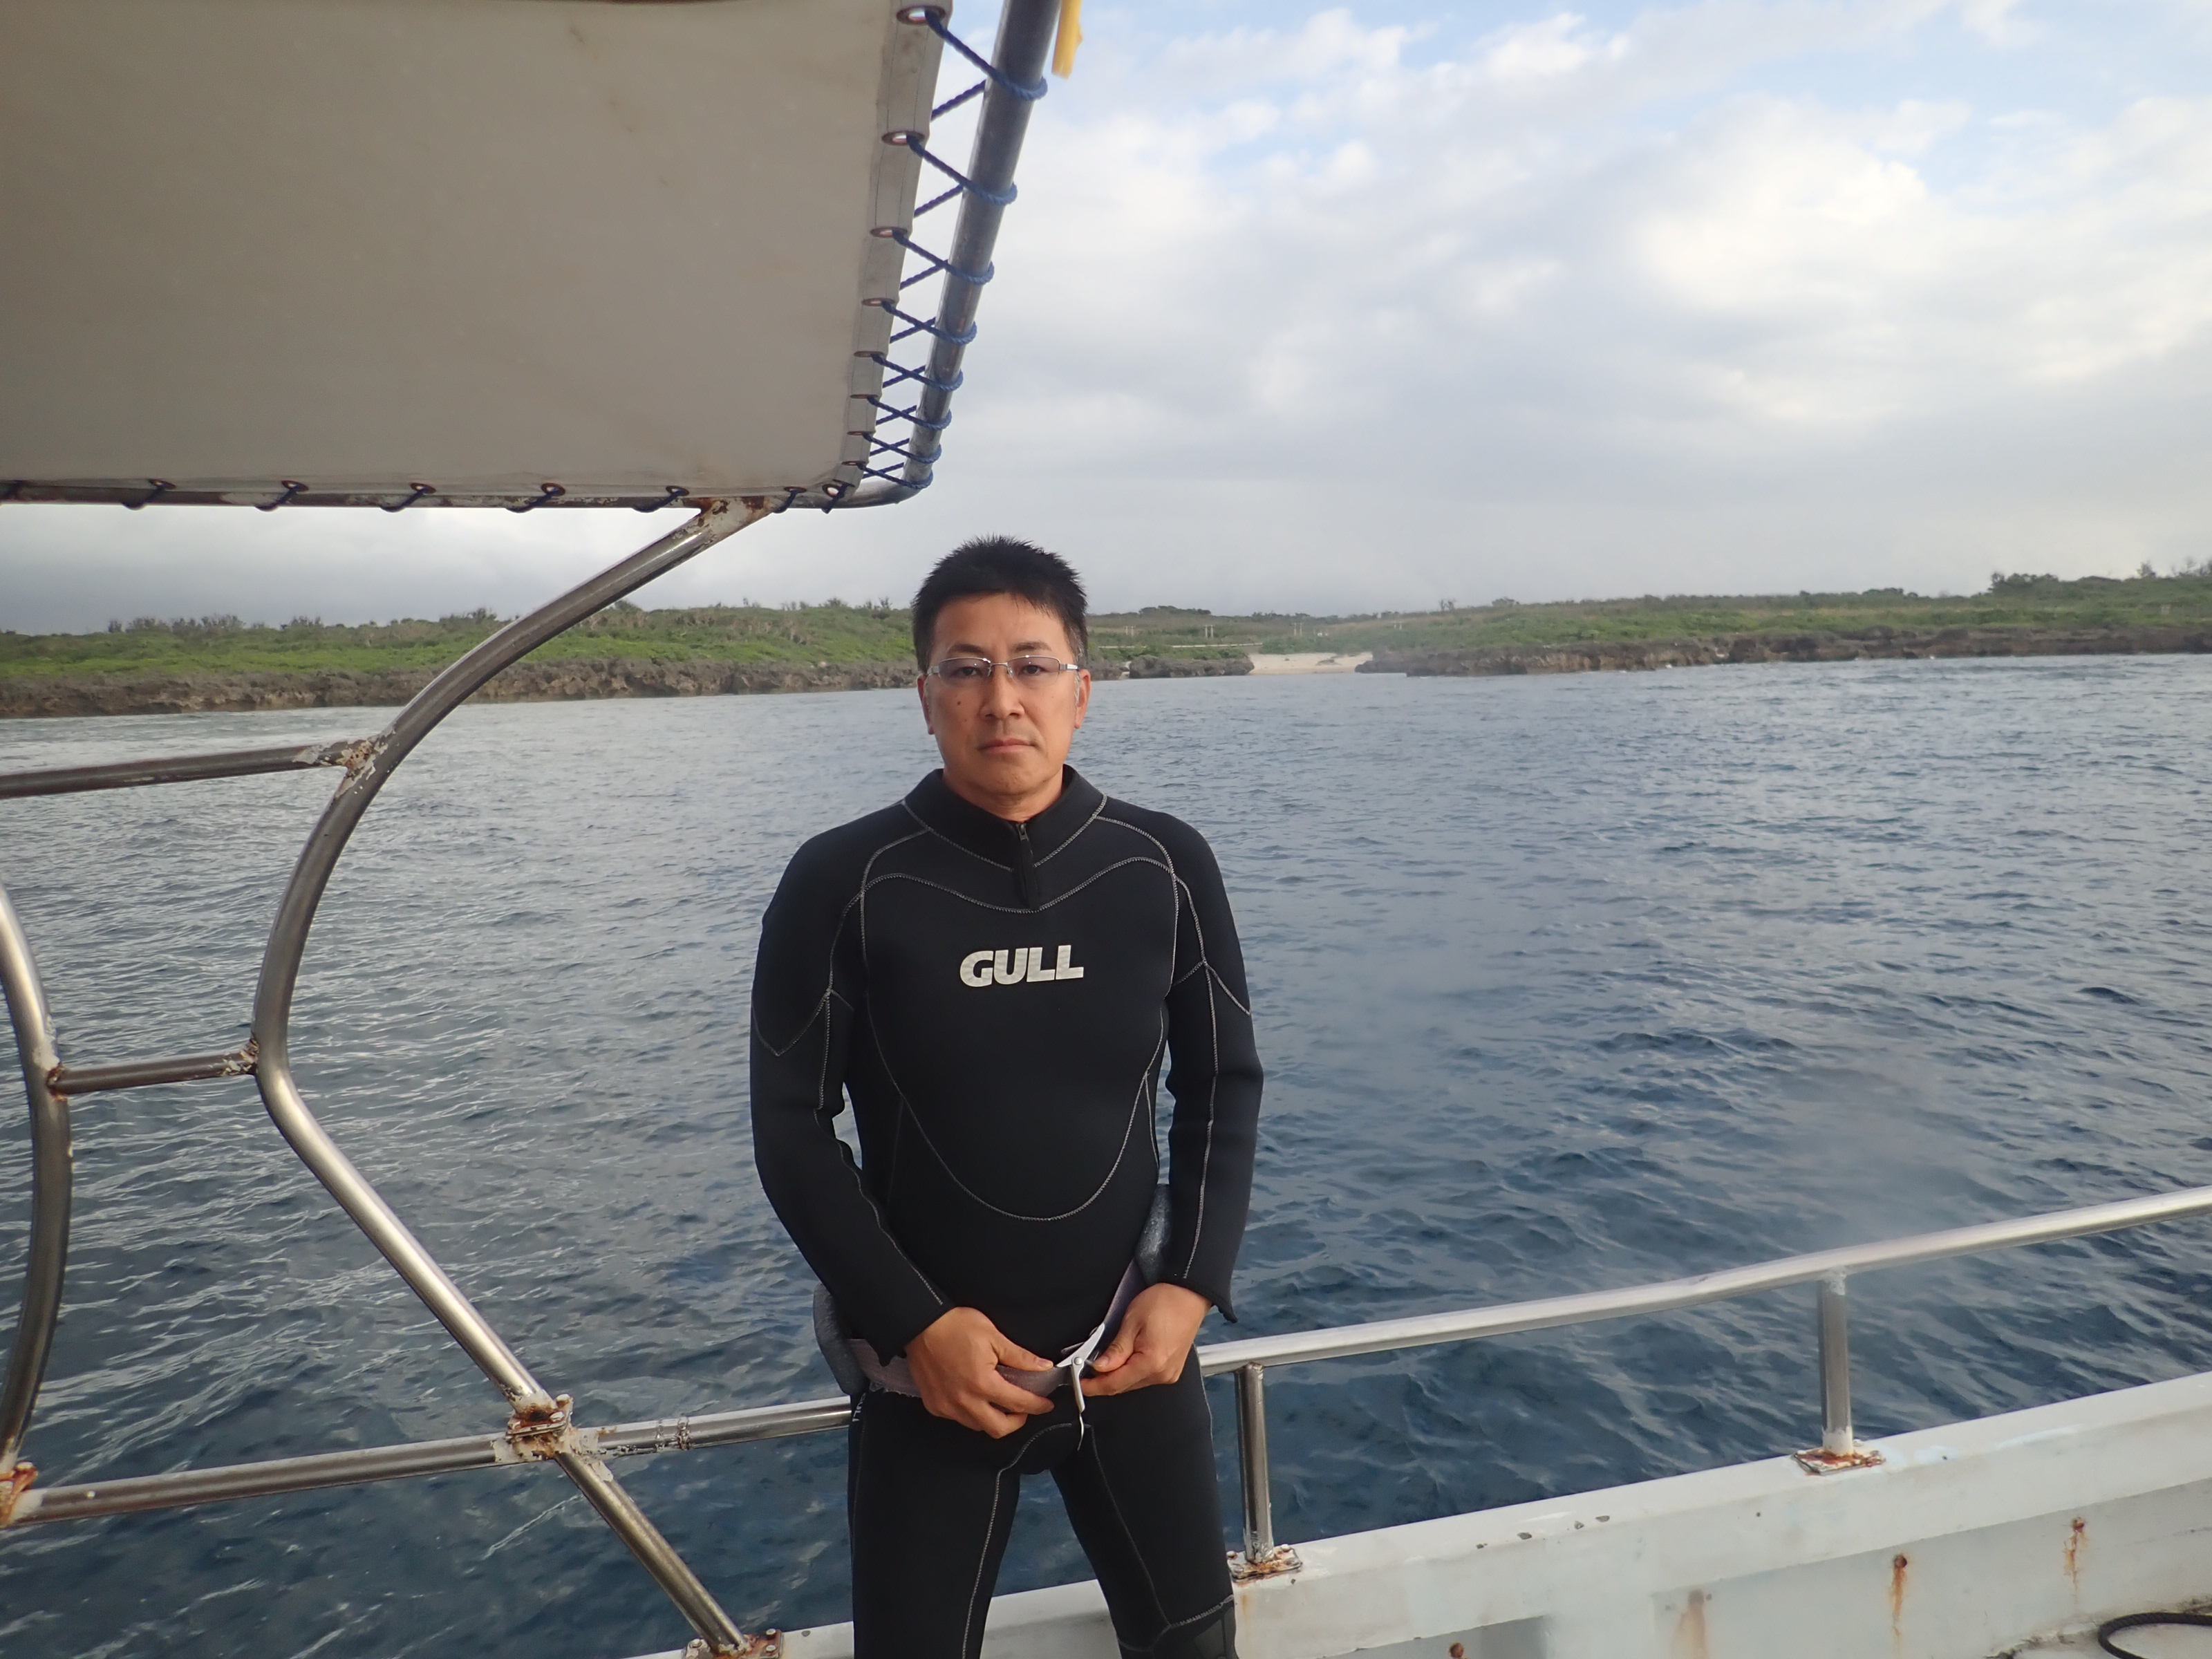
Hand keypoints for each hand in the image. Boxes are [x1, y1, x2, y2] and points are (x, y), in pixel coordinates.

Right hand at [905, 1306, 1057, 1436]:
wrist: (920, 1324)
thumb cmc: (953, 1326)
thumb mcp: (993, 1336)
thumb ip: (1020, 1357)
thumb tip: (1043, 1366)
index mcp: (982, 1383)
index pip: (1018, 1403)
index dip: (1037, 1406)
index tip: (1045, 1405)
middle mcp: (964, 1400)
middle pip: (998, 1429)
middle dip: (1017, 1422)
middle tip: (1024, 1410)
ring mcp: (947, 1406)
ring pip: (977, 1426)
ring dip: (993, 1419)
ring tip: (1000, 1403)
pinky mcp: (934, 1405)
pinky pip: (958, 1419)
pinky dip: (971, 1414)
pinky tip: (975, 1399)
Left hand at [1081, 1283, 1209, 1397]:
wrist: (1189, 1295)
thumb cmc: (1165, 1302)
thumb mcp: (1132, 1321)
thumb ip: (1116, 1349)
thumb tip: (1100, 1367)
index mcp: (1152, 1363)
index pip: (1115, 1384)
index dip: (1094, 1386)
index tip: (1081, 1384)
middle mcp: (1162, 1373)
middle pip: (1124, 1386)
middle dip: (1104, 1380)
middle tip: (1087, 1370)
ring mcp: (1169, 1373)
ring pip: (1134, 1383)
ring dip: (1117, 1375)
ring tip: (1106, 1359)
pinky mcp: (1172, 1370)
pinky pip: (1145, 1377)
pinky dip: (1131, 1371)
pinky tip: (1124, 1359)